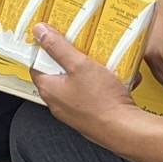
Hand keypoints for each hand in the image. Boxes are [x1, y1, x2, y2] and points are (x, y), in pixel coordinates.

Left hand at [30, 25, 138, 146]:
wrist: (125, 130)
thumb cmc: (102, 100)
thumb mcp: (79, 64)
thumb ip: (58, 47)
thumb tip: (39, 31)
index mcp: (49, 89)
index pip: (36, 65)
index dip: (43, 50)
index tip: (52, 38)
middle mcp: (57, 103)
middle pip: (57, 74)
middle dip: (68, 58)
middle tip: (78, 45)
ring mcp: (73, 112)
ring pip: (75, 84)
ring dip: (85, 71)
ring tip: (97, 58)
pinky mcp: (89, 117)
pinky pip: (88, 95)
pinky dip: (96, 84)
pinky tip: (110, 77)